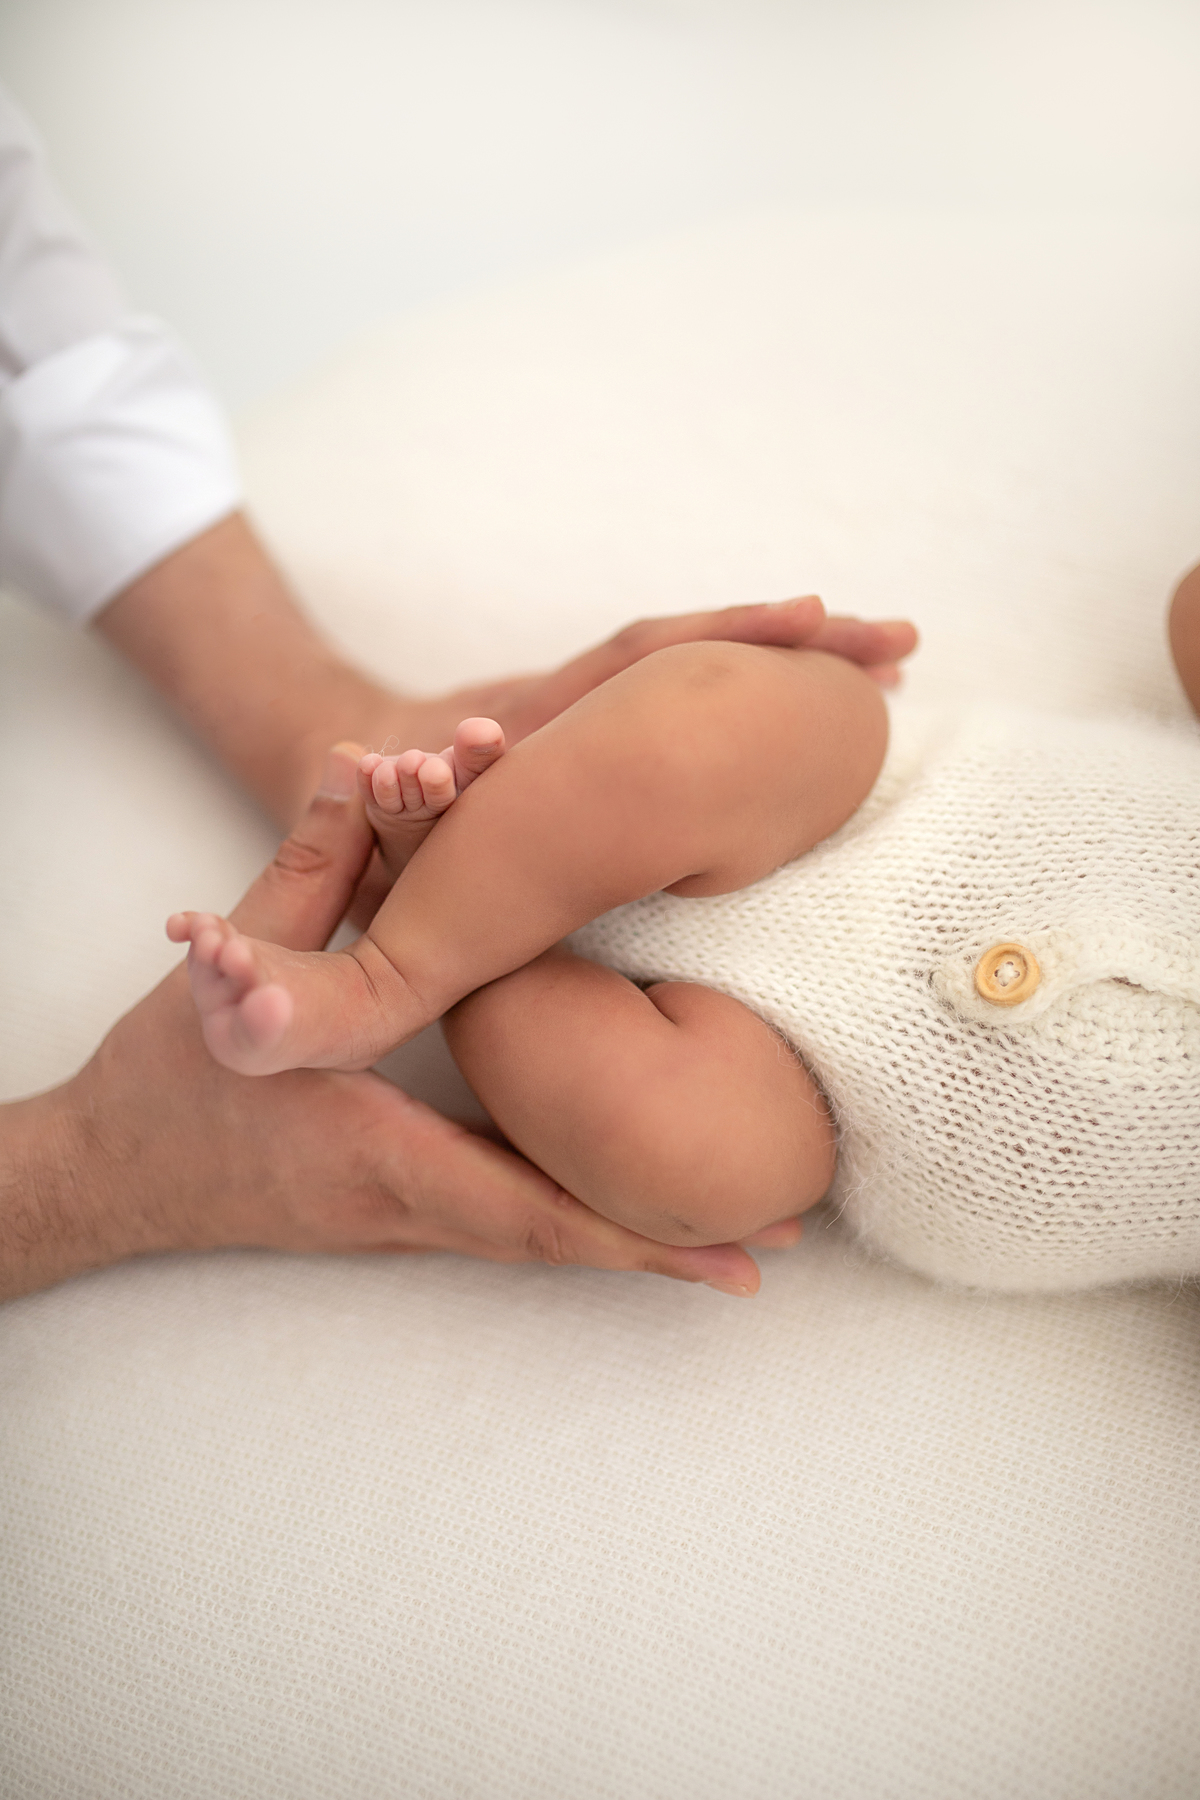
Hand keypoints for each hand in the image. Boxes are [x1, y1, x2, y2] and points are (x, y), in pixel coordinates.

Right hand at [0, 748, 763, 1302]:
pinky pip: (510, 1222)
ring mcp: (403, 1219)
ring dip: (636, 1239)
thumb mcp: (230, 975)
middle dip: (669, 1247)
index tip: (733, 1254)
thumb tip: (357, 769)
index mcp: (381, 1152)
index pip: (530, 1205)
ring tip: (738, 1234)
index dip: (639, 1233)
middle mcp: (407, 1205)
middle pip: (562, 1241)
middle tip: (775, 1239)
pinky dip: (581, 1219)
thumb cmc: (167, 1087)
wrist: (112, 1175)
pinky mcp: (396, 1208)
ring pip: (544, 1239)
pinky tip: (627, 1198)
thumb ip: (305, 871)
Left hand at [410, 596, 917, 752]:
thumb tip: (375, 767)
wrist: (360, 758)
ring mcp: (610, 702)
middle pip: (707, 646)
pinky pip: (712, 689)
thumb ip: (394, 789)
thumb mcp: (379, 796)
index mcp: (547, 704)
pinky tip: (847, 692)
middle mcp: (589, 691)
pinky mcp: (623, 718)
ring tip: (895, 655)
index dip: (721, 635)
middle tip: (899, 640)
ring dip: (805, 658)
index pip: (642, 656)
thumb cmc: (374, 794)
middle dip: (797, 640)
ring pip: (720, 663)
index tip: (810, 615)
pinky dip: (777, 682)